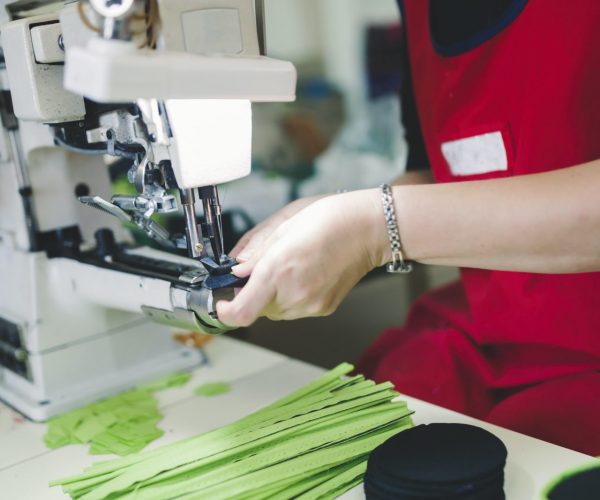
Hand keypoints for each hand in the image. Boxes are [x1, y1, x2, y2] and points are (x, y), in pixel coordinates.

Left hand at [217, 190, 383, 326]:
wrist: (367, 229)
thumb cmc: (329, 219)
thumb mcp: (283, 227)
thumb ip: (256, 254)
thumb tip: (236, 271)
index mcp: (277, 270)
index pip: (240, 312)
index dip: (225, 311)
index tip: (222, 301)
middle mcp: (292, 293)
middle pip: (256, 309)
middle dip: (252, 294)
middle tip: (261, 272)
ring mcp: (310, 304)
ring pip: (275, 311)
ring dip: (271, 296)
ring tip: (290, 268)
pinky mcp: (323, 308)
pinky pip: (295, 309)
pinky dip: (291, 296)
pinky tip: (305, 274)